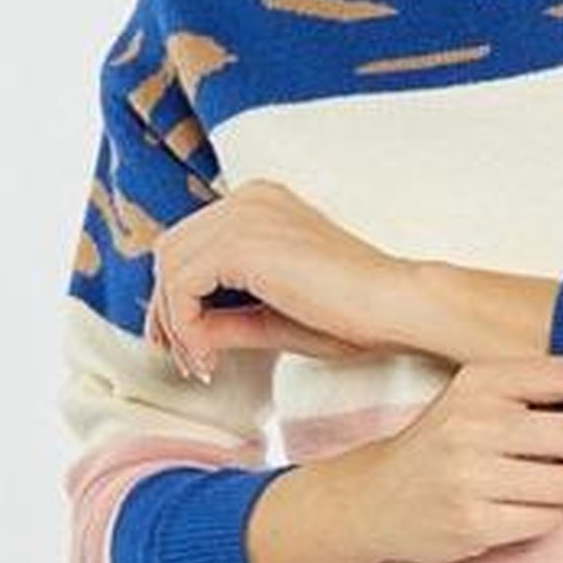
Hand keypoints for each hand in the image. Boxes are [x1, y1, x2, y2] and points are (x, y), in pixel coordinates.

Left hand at [144, 178, 413, 382]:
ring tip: (202, 363)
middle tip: (187, 359)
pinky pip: (183, 285)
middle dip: (168, 311)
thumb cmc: (353, 314)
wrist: (394, 306)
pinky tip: (210, 356)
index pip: (191, 244)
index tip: (191, 345)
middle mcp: (247, 199)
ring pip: (170, 267)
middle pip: (172, 251)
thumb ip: (226, 317)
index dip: (177, 298)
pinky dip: (185, 326)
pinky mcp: (241, 242)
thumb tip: (185, 336)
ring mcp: (244, 214)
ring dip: (175, 324)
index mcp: (260, 204)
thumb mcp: (272, 316)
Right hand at [353, 350, 562, 562]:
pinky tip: (511, 510)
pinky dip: (545, 518)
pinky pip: (549, 521)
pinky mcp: (472, 520)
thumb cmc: (443, 446)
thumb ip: (538, 395)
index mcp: (483, 380)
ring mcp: (470, 473)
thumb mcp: (478, 400)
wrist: (373, 499)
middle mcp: (474, 420)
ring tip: (527, 486)